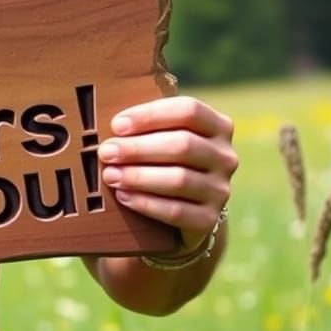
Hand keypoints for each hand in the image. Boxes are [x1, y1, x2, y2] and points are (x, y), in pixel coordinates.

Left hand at [98, 97, 237, 251]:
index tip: (117, 125)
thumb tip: (112, 124)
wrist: (184, 203)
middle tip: (106, 152)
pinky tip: (123, 196)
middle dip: (138, 148)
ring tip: (110, 174)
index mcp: (217, 126)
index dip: (150, 115)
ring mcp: (220, 189)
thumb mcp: (161, 134)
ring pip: (179, 179)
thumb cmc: (163, 156)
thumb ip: (145, 124)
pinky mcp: (209, 218)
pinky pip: (176, 211)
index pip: (189, 111)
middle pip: (183, 145)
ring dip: (138, 176)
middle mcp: (225, 156)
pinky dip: (146, 203)